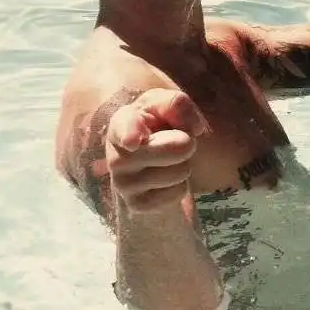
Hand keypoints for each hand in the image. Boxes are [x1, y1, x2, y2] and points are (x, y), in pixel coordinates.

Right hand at [105, 89, 206, 213]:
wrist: (147, 163)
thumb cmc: (156, 126)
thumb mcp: (165, 106)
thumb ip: (177, 104)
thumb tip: (193, 128)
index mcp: (121, 124)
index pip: (125, 127)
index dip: (130, 133)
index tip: (133, 142)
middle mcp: (116, 156)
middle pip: (177, 148)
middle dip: (187, 143)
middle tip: (175, 141)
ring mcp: (123, 184)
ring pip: (181, 171)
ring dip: (183, 164)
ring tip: (167, 161)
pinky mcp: (137, 205)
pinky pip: (178, 193)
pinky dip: (179, 185)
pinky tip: (163, 180)